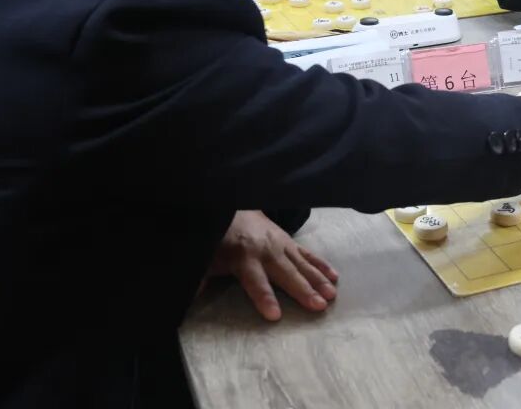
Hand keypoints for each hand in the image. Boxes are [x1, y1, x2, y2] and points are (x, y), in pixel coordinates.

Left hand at [208, 210, 338, 320]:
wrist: (230, 204)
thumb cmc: (217, 237)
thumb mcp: (205, 257)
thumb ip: (200, 277)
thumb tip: (186, 299)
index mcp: (243, 257)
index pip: (255, 282)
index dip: (265, 298)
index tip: (275, 315)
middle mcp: (266, 251)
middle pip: (286, 274)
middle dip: (303, 290)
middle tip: (319, 306)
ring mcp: (281, 244)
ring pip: (302, 264)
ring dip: (318, 280)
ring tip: (332, 295)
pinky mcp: (289, 240)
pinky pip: (307, 253)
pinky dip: (321, 264)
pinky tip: (334, 276)